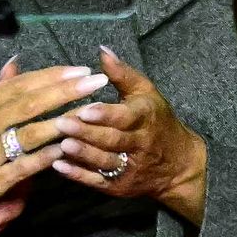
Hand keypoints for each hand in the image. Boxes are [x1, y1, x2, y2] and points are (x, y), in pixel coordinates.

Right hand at [0, 63, 111, 236]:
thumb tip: (15, 65)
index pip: (16, 86)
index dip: (49, 76)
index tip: (77, 70)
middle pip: (28, 103)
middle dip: (66, 90)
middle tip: (95, 81)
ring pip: (31, 132)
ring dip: (65, 120)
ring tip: (91, 113)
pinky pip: (26, 166)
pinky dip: (48, 155)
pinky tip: (68, 147)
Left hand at [52, 48, 208, 222]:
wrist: (178, 164)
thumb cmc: (156, 120)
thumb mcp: (146, 93)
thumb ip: (123, 74)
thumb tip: (101, 50)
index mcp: (146, 118)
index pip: (125, 117)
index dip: (106, 115)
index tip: (84, 108)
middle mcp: (140, 144)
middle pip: (112, 140)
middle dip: (87, 133)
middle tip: (61, 124)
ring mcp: (130, 168)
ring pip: (105, 161)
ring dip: (83, 154)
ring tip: (60, 144)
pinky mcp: (120, 186)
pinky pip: (99, 182)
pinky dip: (79, 175)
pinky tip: (59, 166)